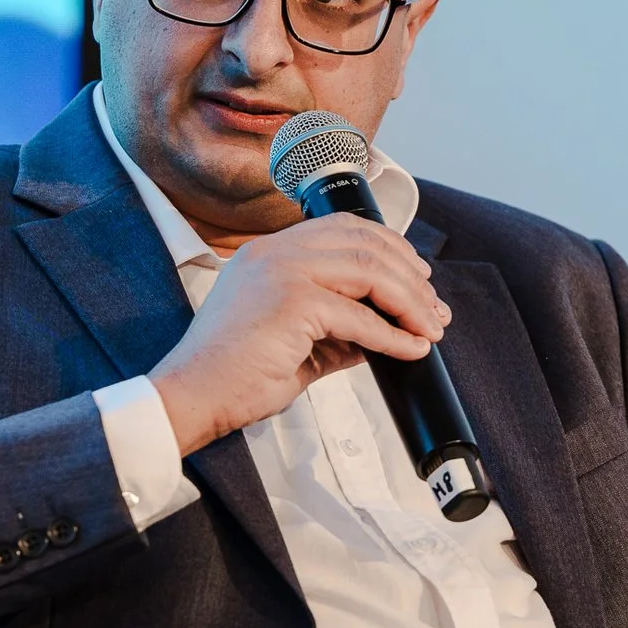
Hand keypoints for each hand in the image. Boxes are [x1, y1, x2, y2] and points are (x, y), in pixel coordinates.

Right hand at [150, 212, 449, 454]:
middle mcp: (275, 252)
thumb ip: (339, 330)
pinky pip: (359, 316)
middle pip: (365, 243)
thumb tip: (389, 332)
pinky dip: (393, 335)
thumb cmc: (233, 376)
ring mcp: (282, 271)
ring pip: (370, 272)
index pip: (344, 229)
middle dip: (410, 276)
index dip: (391, 249)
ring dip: (410, 302)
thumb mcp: (297, 343)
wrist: (193, 398)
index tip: (418, 280)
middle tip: (434, 309)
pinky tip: (410, 349)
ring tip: (430, 328)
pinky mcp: (290, 302)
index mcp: (269, 253)